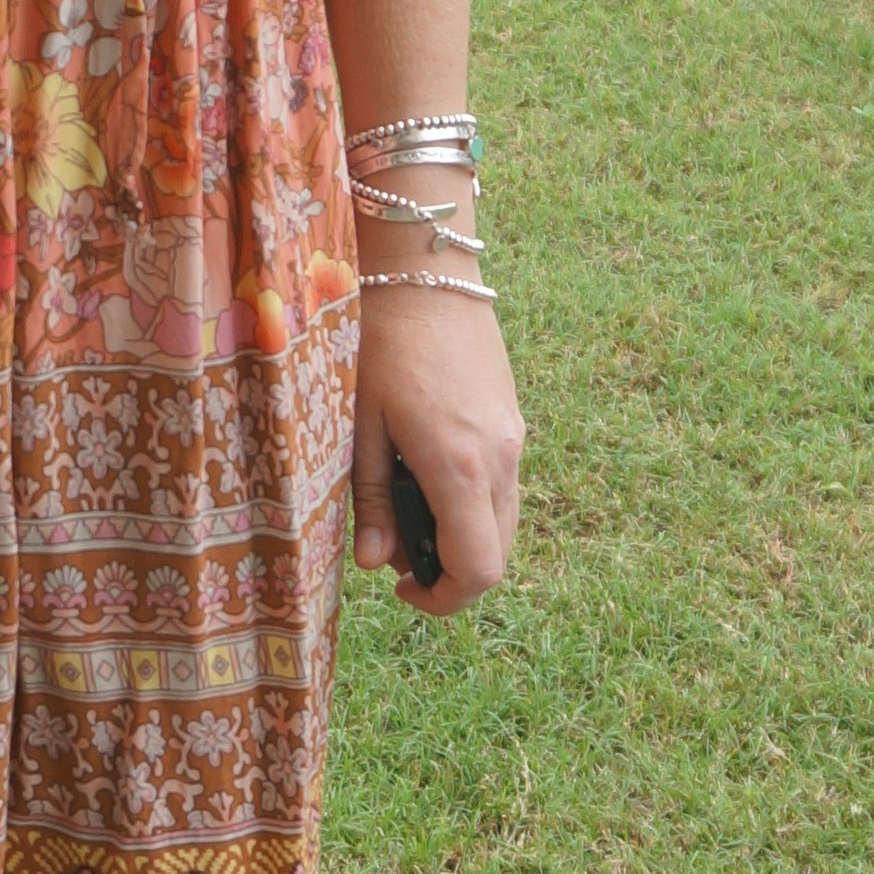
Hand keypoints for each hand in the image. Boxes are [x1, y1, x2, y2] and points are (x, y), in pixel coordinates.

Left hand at [350, 284, 523, 617]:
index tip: (401, 590)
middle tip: (394, 550)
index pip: (478, 569)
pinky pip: (503, 486)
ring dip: (461, 536)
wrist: (425, 274)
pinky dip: (472, 503)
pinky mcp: (512, 420)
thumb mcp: (360, 424)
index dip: (443, 598)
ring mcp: (514, 438)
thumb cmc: (379, 343)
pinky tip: (424, 471)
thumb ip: (371, 499)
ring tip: (403, 506)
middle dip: (449, 571)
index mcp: (461, 466)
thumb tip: (375, 563)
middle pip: (497, 555)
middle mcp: (501, 459)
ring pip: (503, 522)